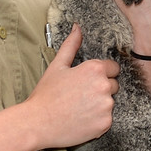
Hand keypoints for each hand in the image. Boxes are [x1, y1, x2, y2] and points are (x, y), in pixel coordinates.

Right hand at [23, 24, 118, 148]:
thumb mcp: (57, 65)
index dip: (101, 74)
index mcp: (95, 69)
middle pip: (114, 85)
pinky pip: (107, 119)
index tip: (88, 82)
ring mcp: (106, 106)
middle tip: (80, 96)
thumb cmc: (46, 94)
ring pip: (110, 103)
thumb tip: (77, 27)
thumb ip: (71, 45)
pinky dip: (97, 121)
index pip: (113, 68)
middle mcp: (104, 86)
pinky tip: (81, 120)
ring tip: (78, 109)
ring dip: (99, 106)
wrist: (36, 123)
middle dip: (101, 89)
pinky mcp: (105, 123)